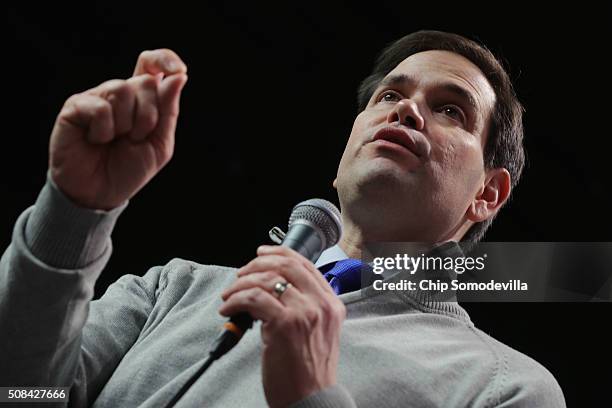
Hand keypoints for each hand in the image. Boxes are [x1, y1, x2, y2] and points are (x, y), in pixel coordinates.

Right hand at [49, 49, 187, 209]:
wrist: (101, 193)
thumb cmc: (129, 169)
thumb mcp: (160, 143)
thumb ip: (169, 110)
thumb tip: (178, 76)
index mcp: (141, 99)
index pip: (152, 63)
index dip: (164, 59)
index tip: (177, 70)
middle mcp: (118, 93)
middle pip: (144, 82)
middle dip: (148, 117)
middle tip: (135, 138)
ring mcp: (96, 97)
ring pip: (122, 90)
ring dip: (126, 124)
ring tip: (115, 140)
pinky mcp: (75, 107)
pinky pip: (100, 108)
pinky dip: (104, 130)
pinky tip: (96, 140)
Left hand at [219, 245, 345, 407]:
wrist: (310, 400)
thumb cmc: (309, 371)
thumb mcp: (319, 331)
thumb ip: (306, 306)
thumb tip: (272, 286)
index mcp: (331, 303)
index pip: (304, 264)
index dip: (279, 253)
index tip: (261, 253)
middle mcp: (321, 304)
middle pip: (285, 264)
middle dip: (256, 264)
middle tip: (240, 274)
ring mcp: (304, 313)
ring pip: (266, 279)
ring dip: (240, 284)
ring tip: (229, 296)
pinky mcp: (284, 325)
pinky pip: (252, 298)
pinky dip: (235, 300)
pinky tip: (228, 310)